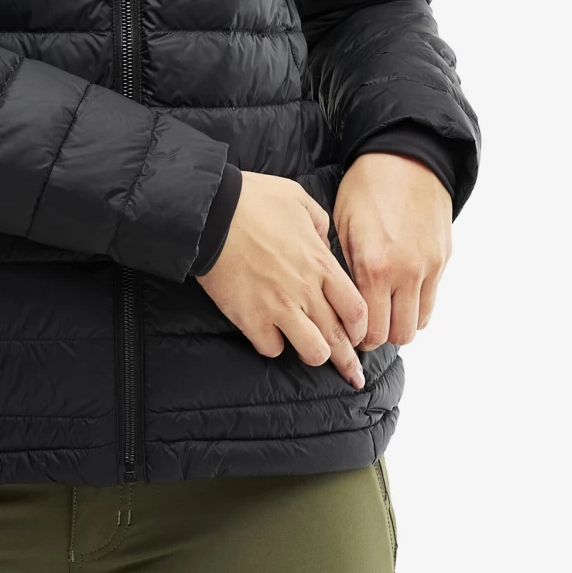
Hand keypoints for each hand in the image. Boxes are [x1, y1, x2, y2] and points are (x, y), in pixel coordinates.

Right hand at [196, 170, 368, 389]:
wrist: (211, 212)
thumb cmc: (253, 200)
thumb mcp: (297, 198)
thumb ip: (319, 222)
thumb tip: (324, 242)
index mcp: (320, 262)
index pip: (356, 310)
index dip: (360, 329)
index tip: (358, 336)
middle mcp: (305, 290)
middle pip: (338, 338)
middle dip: (348, 361)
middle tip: (351, 374)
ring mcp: (278, 306)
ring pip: (312, 352)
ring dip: (313, 354)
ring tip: (309, 352)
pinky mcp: (250, 317)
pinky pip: (272, 348)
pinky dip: (273, 345)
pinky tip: (269, 334)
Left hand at [333, 152, 452, 349]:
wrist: (406, 158)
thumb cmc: (366, 188)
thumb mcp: (342, 224)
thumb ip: (346, 267)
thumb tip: (343, 301)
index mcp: (374, 265)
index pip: (371, 328)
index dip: (358, 337)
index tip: (349, 332)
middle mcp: (406, 272)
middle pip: (398, 334)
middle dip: (379, 335)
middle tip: (365, 326)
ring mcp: (429, 267)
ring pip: (419, 324)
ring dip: (400, 324)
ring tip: (383, 312)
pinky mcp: (443, 260)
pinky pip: (431, 301)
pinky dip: (417, 307)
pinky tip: (400, 295)